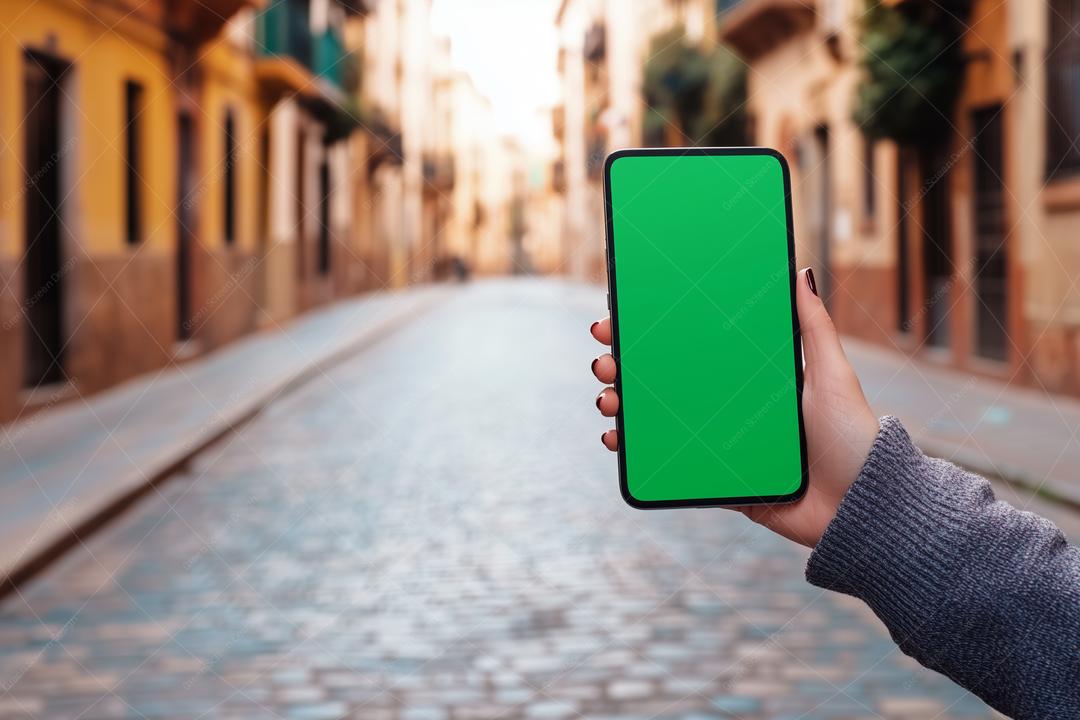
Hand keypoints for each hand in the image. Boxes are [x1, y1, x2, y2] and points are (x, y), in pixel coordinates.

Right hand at [590, 268, 879, 547]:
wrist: (861, 506)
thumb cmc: (851, 436)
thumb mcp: (831, 373)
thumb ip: (813, 327)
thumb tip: (802, 271)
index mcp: (750, 377)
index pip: (693, 348)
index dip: (656, 332)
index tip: (624, 315)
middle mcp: (729, 408)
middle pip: (664, 381)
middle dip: (625, 366)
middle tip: (605, 358)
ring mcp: (718, 444)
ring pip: (657, 421)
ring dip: (622, 406)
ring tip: (607, 397)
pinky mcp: (718, 481)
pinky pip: (668, 465)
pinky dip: (637, 453)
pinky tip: (616, 440)